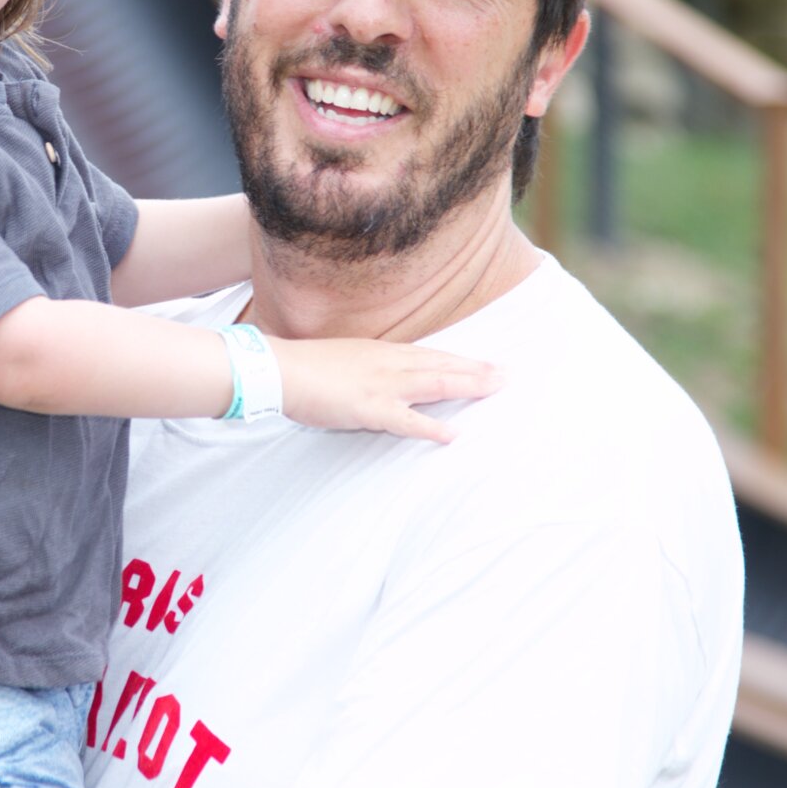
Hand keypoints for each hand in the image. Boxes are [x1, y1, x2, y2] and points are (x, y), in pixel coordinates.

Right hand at [272, 336, 499, 442]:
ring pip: (434, 383)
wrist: (278, 369)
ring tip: (497, 388)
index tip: (484, 363)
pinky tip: (452, 435)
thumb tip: (377, 379)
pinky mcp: (368, 407)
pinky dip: (430, 427)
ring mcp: (381, 384)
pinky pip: (405, 420)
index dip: (459, 360)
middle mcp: (387, 363)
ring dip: (468, 385)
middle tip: (508, 373)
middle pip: (441, 364)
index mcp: (380, 352)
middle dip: (476, 369)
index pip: (430, 355)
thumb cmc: (304, 367)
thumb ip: (365, 368)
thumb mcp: (342, 359)